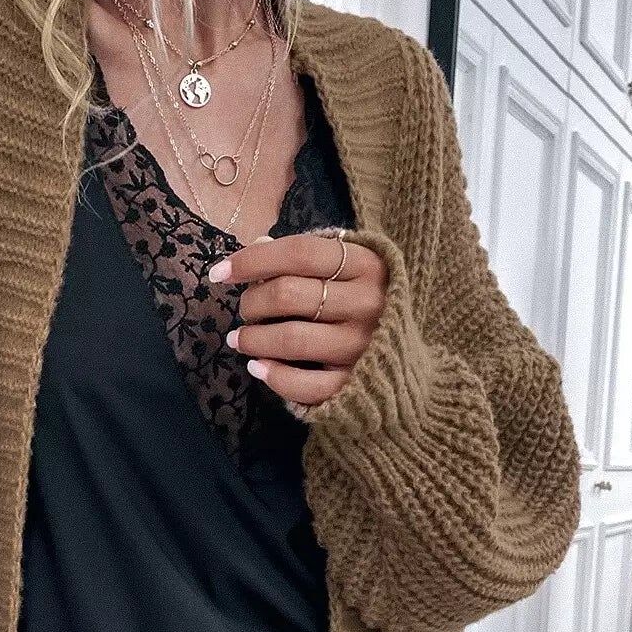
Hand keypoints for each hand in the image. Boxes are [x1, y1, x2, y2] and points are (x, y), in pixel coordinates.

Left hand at [208, 231, 387, 418]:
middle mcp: (368, 303)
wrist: (412, 361)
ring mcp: (362, 346)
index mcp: (366, 265)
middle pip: (288, 294)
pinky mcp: (355, 384)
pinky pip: (305, 385)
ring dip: (253, 339)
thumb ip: (308, 257)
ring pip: (290, 339)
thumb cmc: (369, 306)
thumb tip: (257, 246)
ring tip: (240, 339)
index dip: (252, 261)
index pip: (299, 253)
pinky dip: (273, 376)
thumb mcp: (350, 270)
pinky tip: (258, 368)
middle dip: (251, 303)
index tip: (219, 273)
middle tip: (245, 311)